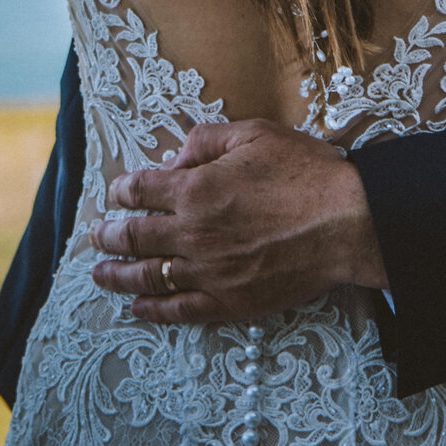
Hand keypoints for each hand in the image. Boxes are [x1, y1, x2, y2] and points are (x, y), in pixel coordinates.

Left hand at [88, 120, 387, 323]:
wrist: (349, 222)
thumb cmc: (305, 172)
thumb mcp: (252, 134)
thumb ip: (205, 141)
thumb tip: (173, 160)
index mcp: (194, 190)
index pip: (141, 191)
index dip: (123, 191)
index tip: (117, 193)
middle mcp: (193, 234)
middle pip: (136, 237)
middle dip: (110, 235)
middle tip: (96, 235)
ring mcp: (210, 271)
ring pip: (149, 277)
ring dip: (118, 275)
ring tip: (99, 274)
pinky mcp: (231, 300)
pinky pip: (181, 310)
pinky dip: (155, 310)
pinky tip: (138, 309)